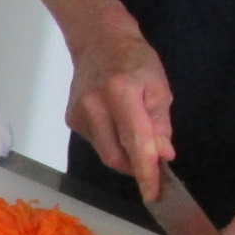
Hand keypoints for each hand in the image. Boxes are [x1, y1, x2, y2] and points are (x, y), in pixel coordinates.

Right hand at [67, 30, 174, 199]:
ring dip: (125, 154)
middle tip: (153, 165)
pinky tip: (116, 124)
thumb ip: (160, 124)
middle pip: (116, 156)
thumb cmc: (135, 59)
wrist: (98, 41)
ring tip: (135, 138)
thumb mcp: (159, 87)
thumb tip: (163, 155)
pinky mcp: (71, 119)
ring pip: (105, 152)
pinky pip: (96, 142)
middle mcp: (94, 105)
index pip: (135, 142)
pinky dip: (111, 142)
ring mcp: (78, 113)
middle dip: (136, 167)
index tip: (153, 194)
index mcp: (121, 93)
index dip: (145, 171)